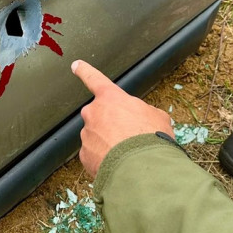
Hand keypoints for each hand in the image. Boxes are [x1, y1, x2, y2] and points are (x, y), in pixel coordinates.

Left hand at [71, 60, 173, 177]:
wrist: (140, 166)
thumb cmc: (151, 137)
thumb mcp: (157, 117)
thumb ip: (143, 113)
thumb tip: (142, 120)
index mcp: (111, 98)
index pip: (95, 79)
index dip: (85, 71)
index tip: (76, 65)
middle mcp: (93, 113)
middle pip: (99, 116)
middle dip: (110, 125)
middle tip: (129, 137)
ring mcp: (87, 135)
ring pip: (97, 137)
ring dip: (109, 144)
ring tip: (128, 154)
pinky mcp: (85, 155)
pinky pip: (94, 155)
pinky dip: (104, 160)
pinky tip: (119, 164)